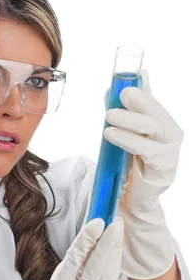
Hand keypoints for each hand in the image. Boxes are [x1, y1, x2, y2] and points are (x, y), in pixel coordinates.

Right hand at [22, 217, 124, 279]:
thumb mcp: (61, 273)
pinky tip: (113, 252)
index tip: (98, 222)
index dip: (87, 239)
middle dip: (109, 242)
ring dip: (115, 248)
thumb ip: (77, 255)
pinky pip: (115, 276)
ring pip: (111, 269)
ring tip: (116, 230)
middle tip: (116, 223)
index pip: (76, 258)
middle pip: (98, 265)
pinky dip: (114, 262)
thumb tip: (94, 230)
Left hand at [102, 69, 183, 278]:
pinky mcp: (162, 170)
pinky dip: (128, 140)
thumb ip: (132, 110)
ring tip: (108, 117)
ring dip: (129, 121)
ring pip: (152, 129)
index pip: (154, 103)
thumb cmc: (130, 165)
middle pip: (156, 114)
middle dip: (139, 102)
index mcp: (165, 125)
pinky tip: (111, 134)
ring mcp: (169, 154)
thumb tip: (130, 80)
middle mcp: (171, 137)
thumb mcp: (129, 134)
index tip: (127, 80)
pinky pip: (146, 150)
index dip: (143, 91)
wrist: (132, 200)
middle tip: (120, 95)